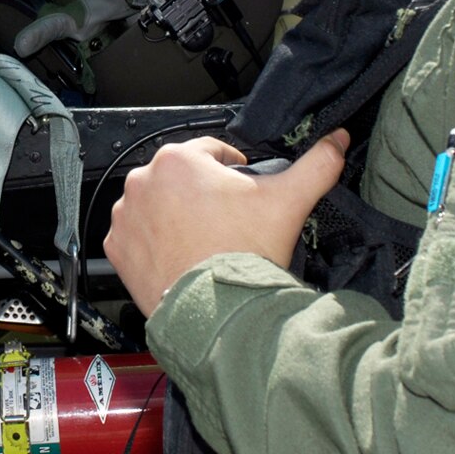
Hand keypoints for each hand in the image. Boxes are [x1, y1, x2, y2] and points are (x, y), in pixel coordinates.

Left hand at [103, 132, 348, 317]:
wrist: (217, 312)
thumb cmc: (244, 253)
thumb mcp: (288, 201)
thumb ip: (316, 164)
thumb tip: (337, 141)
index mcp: (179, 159)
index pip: (211, 151)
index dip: (233, 170)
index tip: (242, 192)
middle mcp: (144, 181)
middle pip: (182, 178)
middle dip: (202, 194)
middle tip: (226, 221)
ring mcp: (127, 215)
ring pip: (158, 204)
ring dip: (176, 215)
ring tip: (204, 240)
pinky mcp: (117, 247)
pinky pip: (137, 235)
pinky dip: (154, 242)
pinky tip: (180, 255)